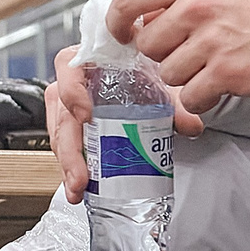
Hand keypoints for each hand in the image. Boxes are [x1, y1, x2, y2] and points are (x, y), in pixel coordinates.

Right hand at [47, 47, 201, 199]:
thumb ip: (175, 101)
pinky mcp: (72, 127)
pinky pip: (65, 145)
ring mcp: (68, 106)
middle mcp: (72, 83)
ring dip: (67, 165)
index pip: (69, 69)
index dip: (73, 93)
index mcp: (89, 61)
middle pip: (61, 114)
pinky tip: (80, 186)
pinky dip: (72, 166)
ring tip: (78, 189)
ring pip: (59, 134)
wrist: (137, 76)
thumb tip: (190, 125)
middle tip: (81, 177)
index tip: (86, 117)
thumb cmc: (138, 69)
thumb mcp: (158, 81)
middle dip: (69, 151)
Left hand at [116, 0, 249, 111]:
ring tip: (214, 64)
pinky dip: (202, 97)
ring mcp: (212, 41)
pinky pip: (191, 97)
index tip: (122, 35)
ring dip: (185, 77)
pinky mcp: (229, 73)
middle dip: (163, 54)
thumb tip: (143, 19)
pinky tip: (222, 83)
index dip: (117, 23)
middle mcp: (197, 7)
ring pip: (167, 74)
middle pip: (146, 45)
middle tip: (190, 52)